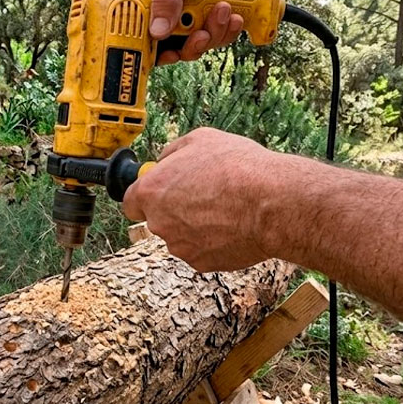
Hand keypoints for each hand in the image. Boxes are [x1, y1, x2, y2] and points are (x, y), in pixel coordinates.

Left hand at [123, 128, 283, 271]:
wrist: (271, 203)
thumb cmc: (238, 168)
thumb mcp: (200, 140)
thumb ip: (172, 152)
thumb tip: (165, 161)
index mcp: (151, 192)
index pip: (130, 202)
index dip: (146, 195)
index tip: (160, 190)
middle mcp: (159, 223)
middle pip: (158, 219)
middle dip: (175, 209)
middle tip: (203, 195)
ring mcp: (180, 246)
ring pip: (181, 236)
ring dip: (195, 226)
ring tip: (225, 209)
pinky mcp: (201, 264)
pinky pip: (201, 251)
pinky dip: (213, 242)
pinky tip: (233, 226)